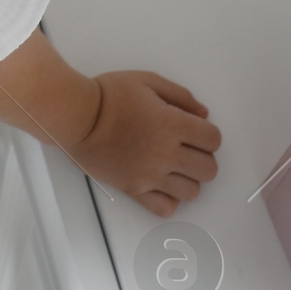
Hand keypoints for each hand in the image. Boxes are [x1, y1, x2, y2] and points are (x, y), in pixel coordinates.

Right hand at [65, 72, 221, 215]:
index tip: (197, 131)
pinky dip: (169, 199)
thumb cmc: (109, 95)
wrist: (77, 117)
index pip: (213, 140)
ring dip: (189, 179)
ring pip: (192, 192)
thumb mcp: (147, 81)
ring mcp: (151, 175)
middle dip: (204, 158)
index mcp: (172, 124)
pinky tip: (161, 183)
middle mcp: (166, 153)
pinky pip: (166, 208)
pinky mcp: (134, 190)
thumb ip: (180, 96)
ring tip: (174, 167)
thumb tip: (203, 114)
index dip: (209, 134)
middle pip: (209, 170)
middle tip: (188, 149)